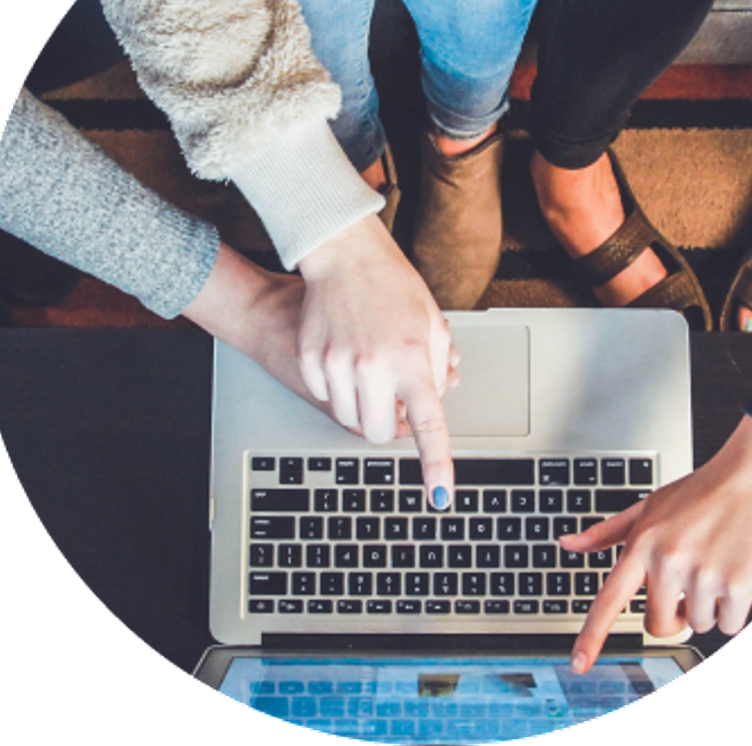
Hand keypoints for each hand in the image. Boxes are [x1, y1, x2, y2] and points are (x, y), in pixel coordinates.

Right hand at [296, 214, 456, 507]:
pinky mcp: (310, 360)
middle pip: (379, 433)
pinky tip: (345, 355)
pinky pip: (326, 397)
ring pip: (349, 419)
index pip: (428, 425)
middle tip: (393, 398)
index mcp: (413, 359)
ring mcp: (337, 364)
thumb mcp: (432, 325)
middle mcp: (373, 367)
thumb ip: (437, 370)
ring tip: (370, 368)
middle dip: (388, 425)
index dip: (436, 465)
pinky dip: (338, 388)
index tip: (440, 496)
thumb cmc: (394, 286)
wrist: (345, 256)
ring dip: (363, 406)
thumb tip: (432, 404)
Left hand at [561, 421, 751, 672]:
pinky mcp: (738, 585)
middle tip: (687, 583)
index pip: (609, 599)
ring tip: (715, 563)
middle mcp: (667, 562)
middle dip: (673, 614)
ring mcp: (703, 575)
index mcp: (642, 544)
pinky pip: (729, 625)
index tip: (578, 665)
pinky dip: (733, 610)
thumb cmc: (700, 492)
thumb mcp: (647, 506)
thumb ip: (606, 533)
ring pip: (697, 624)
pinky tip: (735, 573)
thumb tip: (566, 544)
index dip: (591, 636)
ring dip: (707, 606)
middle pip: (659, 624)